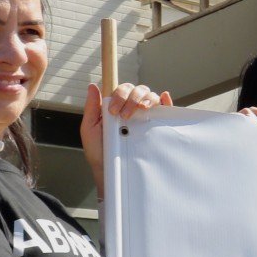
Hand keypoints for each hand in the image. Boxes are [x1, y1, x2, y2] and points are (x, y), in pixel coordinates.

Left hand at [83, 82, 171, 197]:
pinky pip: (164, 109)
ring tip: (142, 110)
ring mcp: (144, 116)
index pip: (122, 90)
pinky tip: (164, 97)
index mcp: (116, 106)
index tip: (114, 111)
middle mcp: (131, 109)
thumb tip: (92, 86)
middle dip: (132, 98)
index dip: (120, 95)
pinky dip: (166, 100)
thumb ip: (91, 107)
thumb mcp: (89, 128)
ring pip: (150, 96)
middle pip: (137, 90)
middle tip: (125, 115)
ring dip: (147, 98)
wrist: (112, 170)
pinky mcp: (155, 125)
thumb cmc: (99, 152)